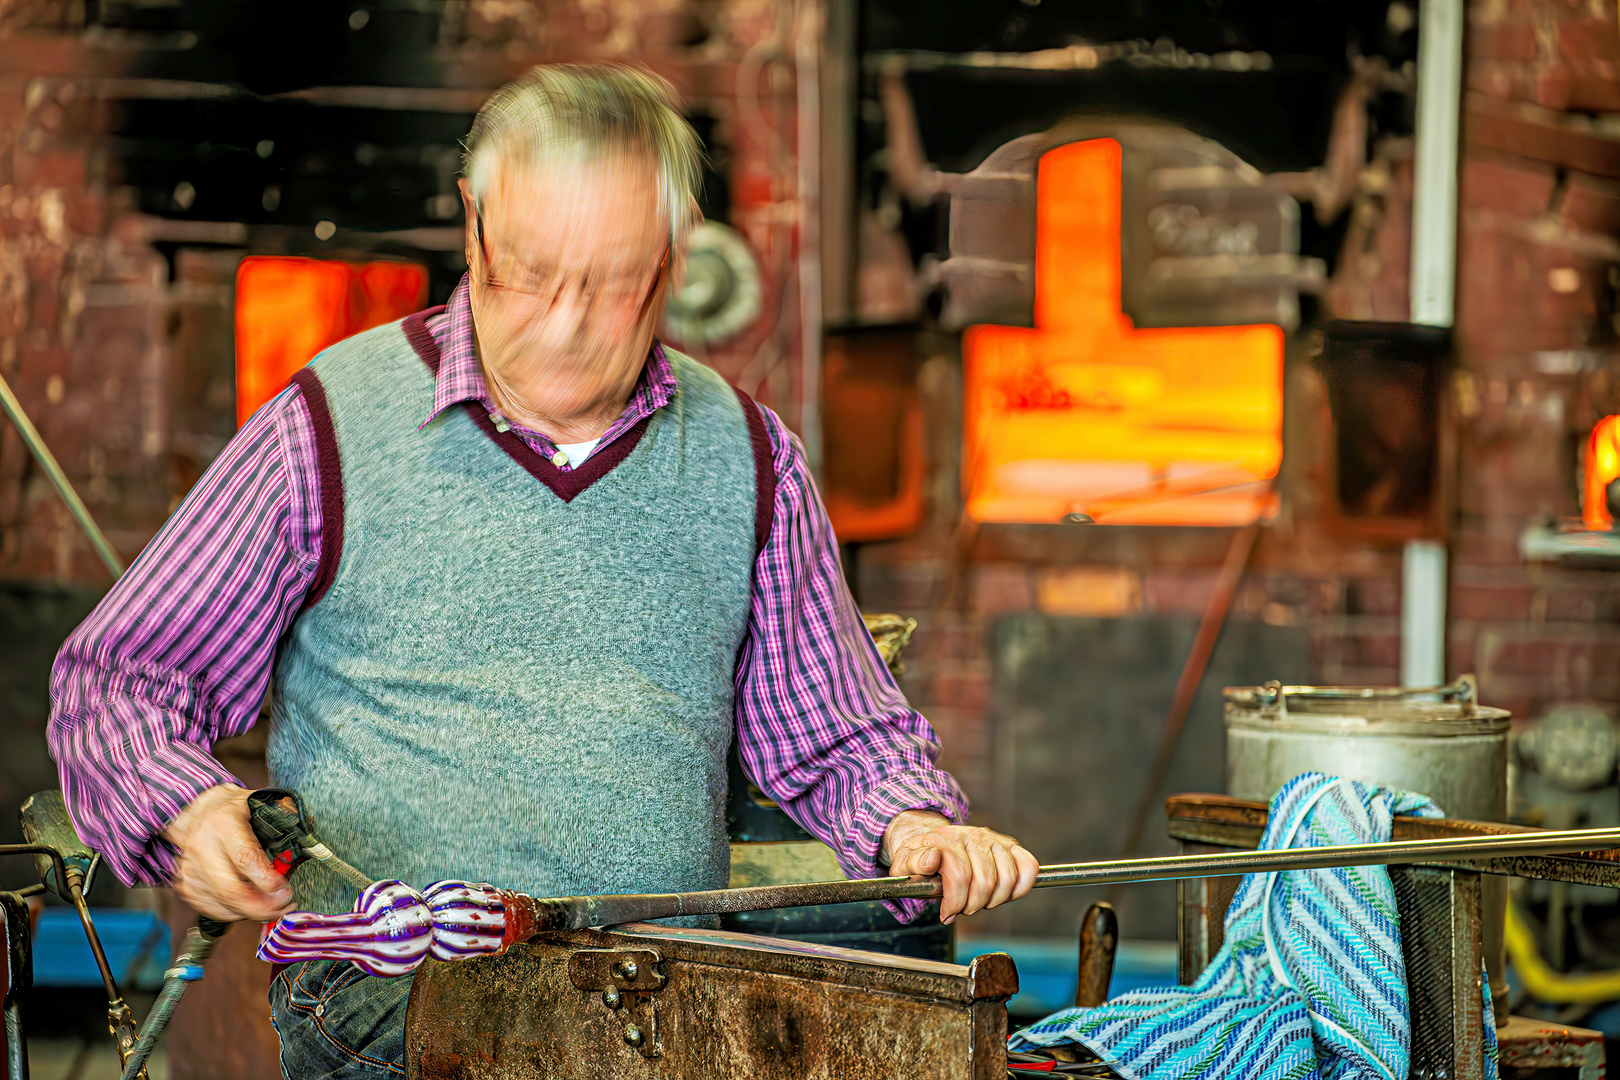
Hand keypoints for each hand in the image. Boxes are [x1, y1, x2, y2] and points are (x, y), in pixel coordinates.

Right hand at [161, 784, 292, 922]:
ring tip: (272, 906)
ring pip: (223, 905)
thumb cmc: (232, 810)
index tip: (287, 890)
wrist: (192, 812)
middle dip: (263, 907)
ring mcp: (190, 869)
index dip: (268, 881)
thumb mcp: (259, 804)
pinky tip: (250, 904)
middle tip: (284, 906)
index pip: (246, 859)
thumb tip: (312, 841)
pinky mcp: (184, 885)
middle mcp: (202, 847)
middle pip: (231, 891)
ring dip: (252, 912)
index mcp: (223, 823)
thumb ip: (284, 819)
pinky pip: (213, 910)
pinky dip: (235, 913)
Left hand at [882, 810, 1037, 923]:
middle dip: (972, 905)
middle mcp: (971, 836)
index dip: (955, 901)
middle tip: (961, 909)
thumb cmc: (920, 859)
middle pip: (985, 881)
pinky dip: (1021, 886)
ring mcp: (992, 839)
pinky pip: (1028, 865)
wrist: (932, 840)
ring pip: (1007, 877)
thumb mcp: (904, 863)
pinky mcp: (1010, 844)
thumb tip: (930, 860)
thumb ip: (911, 864)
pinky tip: (1003, 894)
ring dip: (994, 899)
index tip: (946, 913)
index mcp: (945, 840)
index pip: (960, 874)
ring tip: (979, 901)